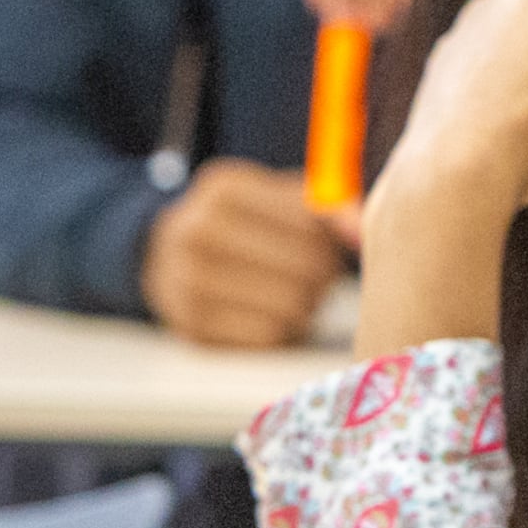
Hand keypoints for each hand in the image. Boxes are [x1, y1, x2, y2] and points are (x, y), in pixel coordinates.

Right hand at [143, 159, 348, 346]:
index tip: (325, 248)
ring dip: (306, 306)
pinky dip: (282, 331)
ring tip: (294, 294)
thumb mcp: (275, 198)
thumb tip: (362, 232)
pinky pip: (269, 337)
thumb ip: (326, 206)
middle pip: (306, 268)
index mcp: (225, 189)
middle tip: (315, 277)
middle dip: (323, 276)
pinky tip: (270, 314)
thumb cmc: (241, 223)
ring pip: (292, 307)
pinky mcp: (192, 326)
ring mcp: (188, 281)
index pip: (313, 225)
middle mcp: (198, 231)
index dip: (332, 243)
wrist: (165, 255)